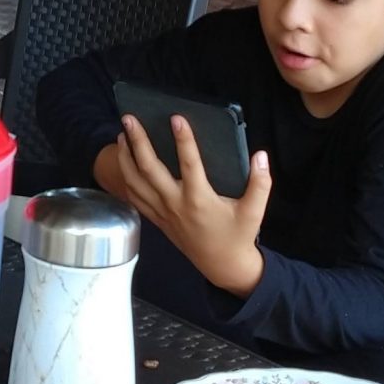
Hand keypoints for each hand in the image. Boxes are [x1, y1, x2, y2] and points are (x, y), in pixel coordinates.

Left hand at [112, 113, 272, 297]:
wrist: (221, 265)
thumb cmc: (238, 235)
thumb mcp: (255, 211)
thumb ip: (260, 183)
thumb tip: (261, 155)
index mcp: (199, 200)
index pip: (189, 164)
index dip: (183, 140)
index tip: (176, 118)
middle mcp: (176, 204)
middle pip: (149, 169)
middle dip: (137, 142)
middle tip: (129, 118)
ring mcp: (162, 212)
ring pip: (135, 182)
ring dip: (125, 157)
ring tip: (121, 134)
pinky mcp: (156, 218)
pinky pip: (134, 196)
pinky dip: (125, 177)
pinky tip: (124, 161)